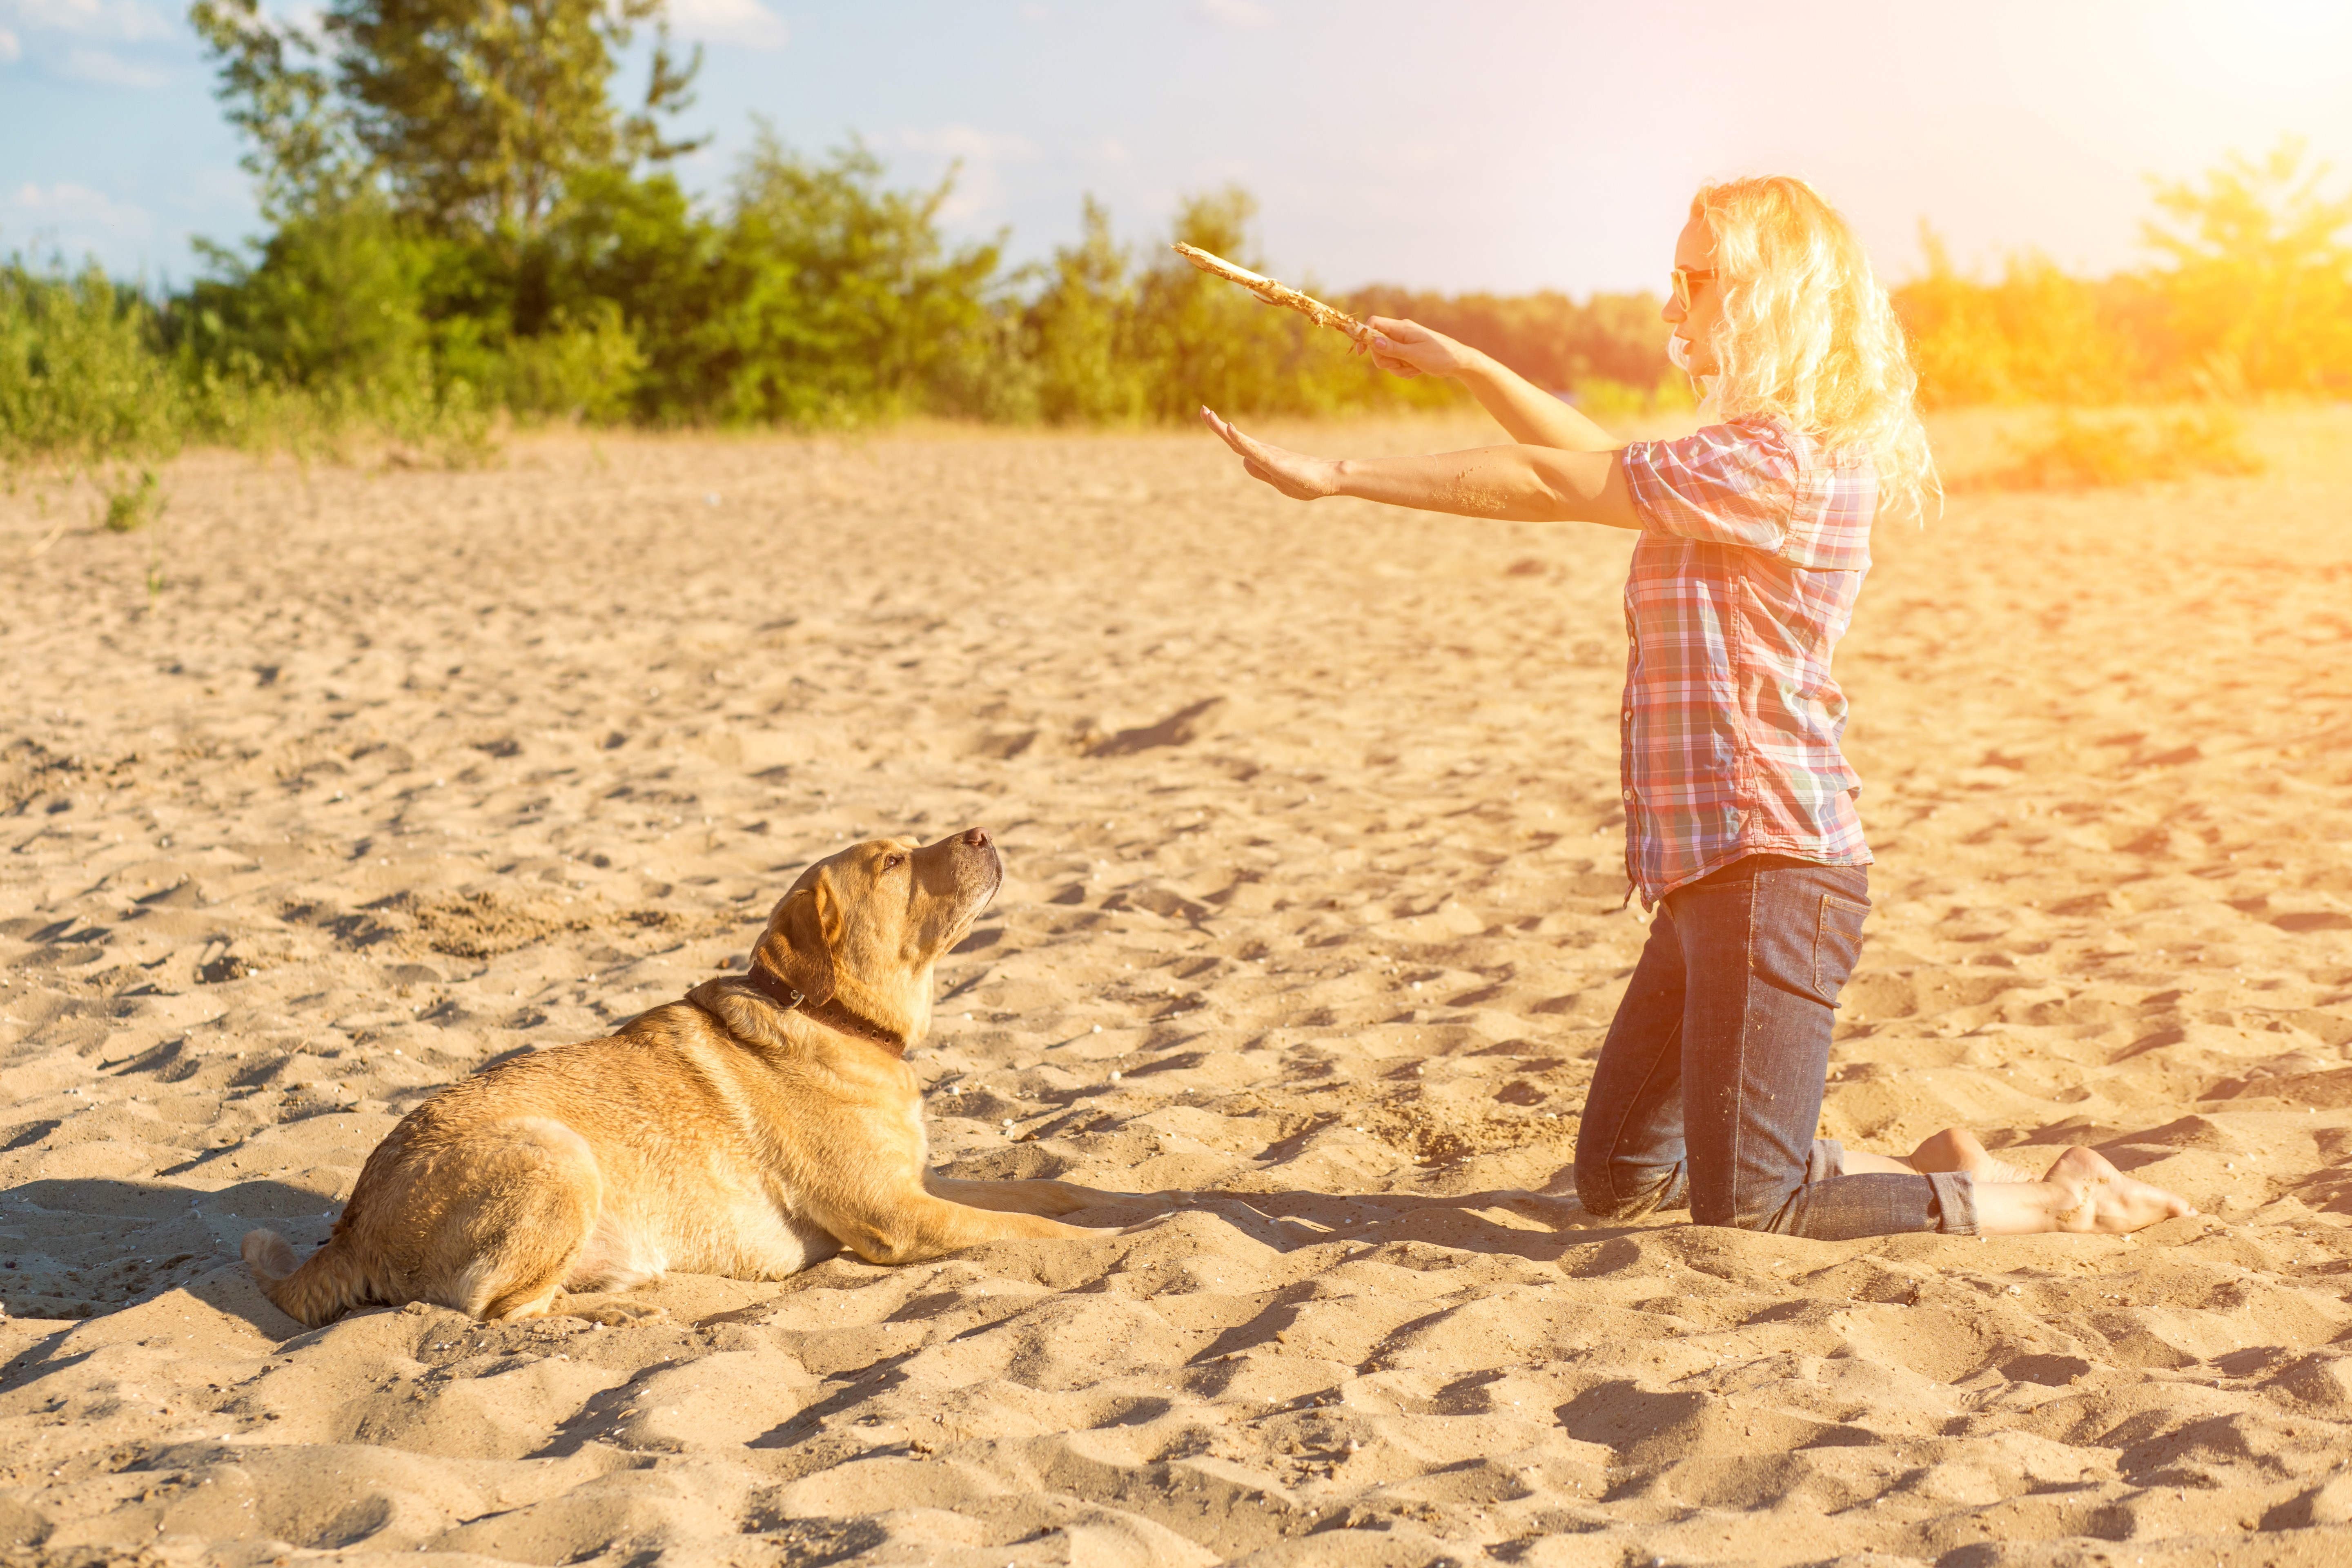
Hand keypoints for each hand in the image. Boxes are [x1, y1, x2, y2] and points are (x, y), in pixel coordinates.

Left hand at [1198, 407, 1339, 500]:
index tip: (1209, 416)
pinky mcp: (1274, 461)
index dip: (1222, 431)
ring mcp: (1268, 455)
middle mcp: (1263, 452)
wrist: (1330, 478)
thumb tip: (1243, 460)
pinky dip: (1240, 439)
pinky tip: (1231, 429)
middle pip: (1234, 438)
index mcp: (1262, 457)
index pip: (1236, 443)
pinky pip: (1253, 449)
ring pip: (1240, 441)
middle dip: (1217, 425)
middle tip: (1203, 409)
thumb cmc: (1307, 480)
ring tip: (1209, 414)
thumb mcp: (1278, 479)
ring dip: (1223, 429)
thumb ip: (1260, 470)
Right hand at [1357, 316, 1473, 380]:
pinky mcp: (1407, 353)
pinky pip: (1396, 364)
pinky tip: (1416, 370)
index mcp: (1402, 328)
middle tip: (1401, 365)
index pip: (1374, 324)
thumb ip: (1392, 348)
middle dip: (1385, 360)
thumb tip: (1373, 340)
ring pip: (1386, 358)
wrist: (1458, 362)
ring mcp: (1404, 343)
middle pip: (1377, 346)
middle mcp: (1401, 333)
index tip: (1360, 353)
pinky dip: (1403, 371)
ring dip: (1397, 368)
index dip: (1364, 336)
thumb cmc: (1439, 355)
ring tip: (1414, 369)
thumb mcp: (1414, 354)